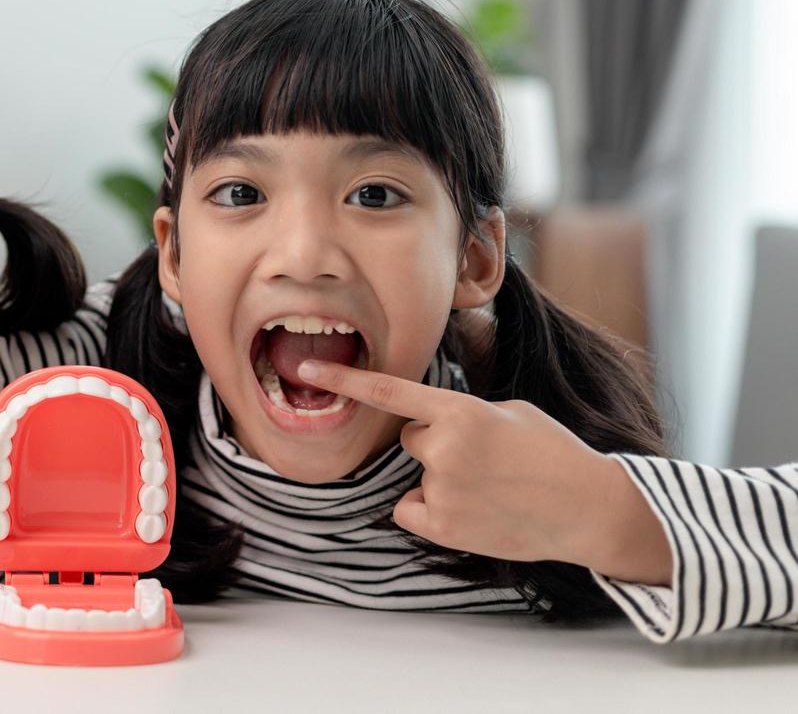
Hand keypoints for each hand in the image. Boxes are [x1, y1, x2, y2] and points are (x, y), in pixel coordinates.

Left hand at [297, 359, 673, 585]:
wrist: (589, 508)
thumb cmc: (553, 453)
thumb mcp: (508, 412)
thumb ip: (460, 410)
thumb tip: (429, 421)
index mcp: (461, 412)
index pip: (390, 391)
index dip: (346, 379)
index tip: (306, 369)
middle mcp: (444, 449)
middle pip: (411, 438)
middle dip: (438, 444)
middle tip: (486, 458)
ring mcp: (442, 489)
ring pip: (416, 475)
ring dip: (442, 478)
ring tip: (491, 487)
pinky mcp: (443, 526)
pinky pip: (412, 509)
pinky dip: (432, 510)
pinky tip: (473, 509)